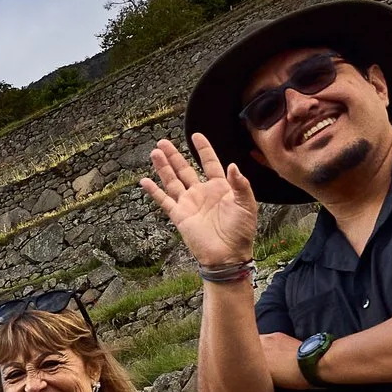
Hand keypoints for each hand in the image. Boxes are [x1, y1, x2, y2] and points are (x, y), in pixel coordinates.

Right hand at [138, 134, 258, 270]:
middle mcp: (201, 193)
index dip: (203, 149)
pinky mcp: (179, 216)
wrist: (227, 255)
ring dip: (163, 167)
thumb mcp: (246, 204)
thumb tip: (232, 165)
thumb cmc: (241, 231)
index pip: (209, 163)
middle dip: (174, 155)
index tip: (196, 135)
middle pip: (185, 169)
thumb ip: (240, 184)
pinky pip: (164, 201)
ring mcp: (189, 204)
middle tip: (163, 142)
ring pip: (172, 181)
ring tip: (155, 153)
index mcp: (219, 188)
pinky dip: (154, 191)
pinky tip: (144, 181)